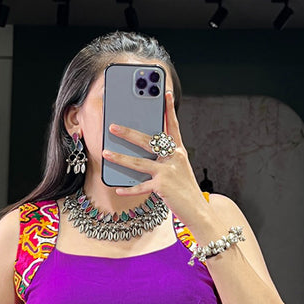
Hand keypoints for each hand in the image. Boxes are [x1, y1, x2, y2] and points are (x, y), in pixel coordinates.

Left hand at [102, 90, 208, 223]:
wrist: (197, 210)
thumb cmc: (185, 190)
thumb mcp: (179, 170)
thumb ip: (165, 159)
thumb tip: (144, 153)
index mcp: (179, 151)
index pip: (173, 126)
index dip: (169, 109)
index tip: (165, 93)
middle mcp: (174, 158)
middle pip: (148, 141)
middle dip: (129, 133)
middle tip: (113, 127)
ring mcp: (168, 171)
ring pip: (139, 162)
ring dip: (120, 158)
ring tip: (106, 153)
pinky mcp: (162, 186)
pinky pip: (141, 187)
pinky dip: (128, 189)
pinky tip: (118, 188)